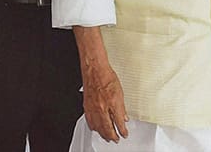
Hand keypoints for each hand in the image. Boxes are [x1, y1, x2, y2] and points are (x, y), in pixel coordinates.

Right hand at [75, 26, 128, 142]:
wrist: (94, 70)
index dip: (122, 131)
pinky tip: (95, 128)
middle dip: (112, 136)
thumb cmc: (106, 77)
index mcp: (111, 105)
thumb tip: (124, 117)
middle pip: (106, 128)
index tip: (124, 134)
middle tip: (116, 139)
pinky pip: (90, 121)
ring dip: (103, 134)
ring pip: (97, 127)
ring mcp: (92, 108)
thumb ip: (121, 107)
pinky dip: (94, 127)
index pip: (118, 123)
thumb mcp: (120, 92)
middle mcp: (101, 109)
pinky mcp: (86, 106)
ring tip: (107, 137)